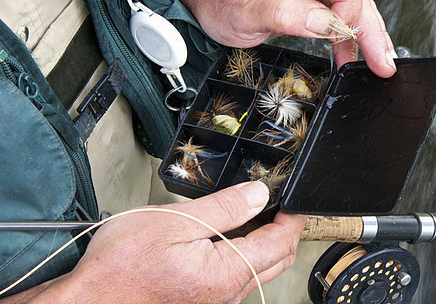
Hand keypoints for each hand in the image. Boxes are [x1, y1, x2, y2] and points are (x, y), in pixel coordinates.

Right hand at [29, 182, 304, 302]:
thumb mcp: (175, 222)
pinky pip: (237, 279)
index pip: (280, 243)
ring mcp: (216, 301)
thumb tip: (260, 194)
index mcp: (227, 272)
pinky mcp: (202, 302)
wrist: (89, 303)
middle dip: (285, 232)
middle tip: (282, 206)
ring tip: (258, 215)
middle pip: (276, 261)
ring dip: (266, 244)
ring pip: (258, 272)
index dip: (292, 218)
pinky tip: (231, 239)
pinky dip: (245, 256)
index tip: (294, 200)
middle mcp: (228, 294)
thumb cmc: (121, 266)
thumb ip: (225, 208)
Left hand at [184, 0, 397, 77]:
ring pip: (352, 9)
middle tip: (381, 62)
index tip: (340, 35)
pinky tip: (355, 60)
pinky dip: (350, 41)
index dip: (348, 5)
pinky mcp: (310, 6)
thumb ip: (283, 13)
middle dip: (370, 29)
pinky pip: (338, 21)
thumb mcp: (243, 9)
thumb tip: (325, 23)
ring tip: (379, 65)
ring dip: (368, 37)